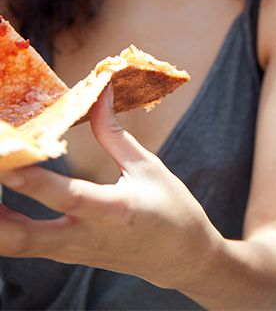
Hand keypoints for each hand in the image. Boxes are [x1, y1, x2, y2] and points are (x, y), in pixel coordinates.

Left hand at [0, 87, 218, 291]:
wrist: (181, 258)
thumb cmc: (171, 208)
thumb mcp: (148, 168)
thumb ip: (114, 135)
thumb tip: (99, 94)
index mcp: (114, 211)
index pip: (68, 197)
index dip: (35, 182)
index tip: (10, 164)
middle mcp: (86, 236)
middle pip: (25, 238)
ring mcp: (71, 250)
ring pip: (17, 246)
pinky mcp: (64, 255)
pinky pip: (25, 245)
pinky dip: (4, 228)